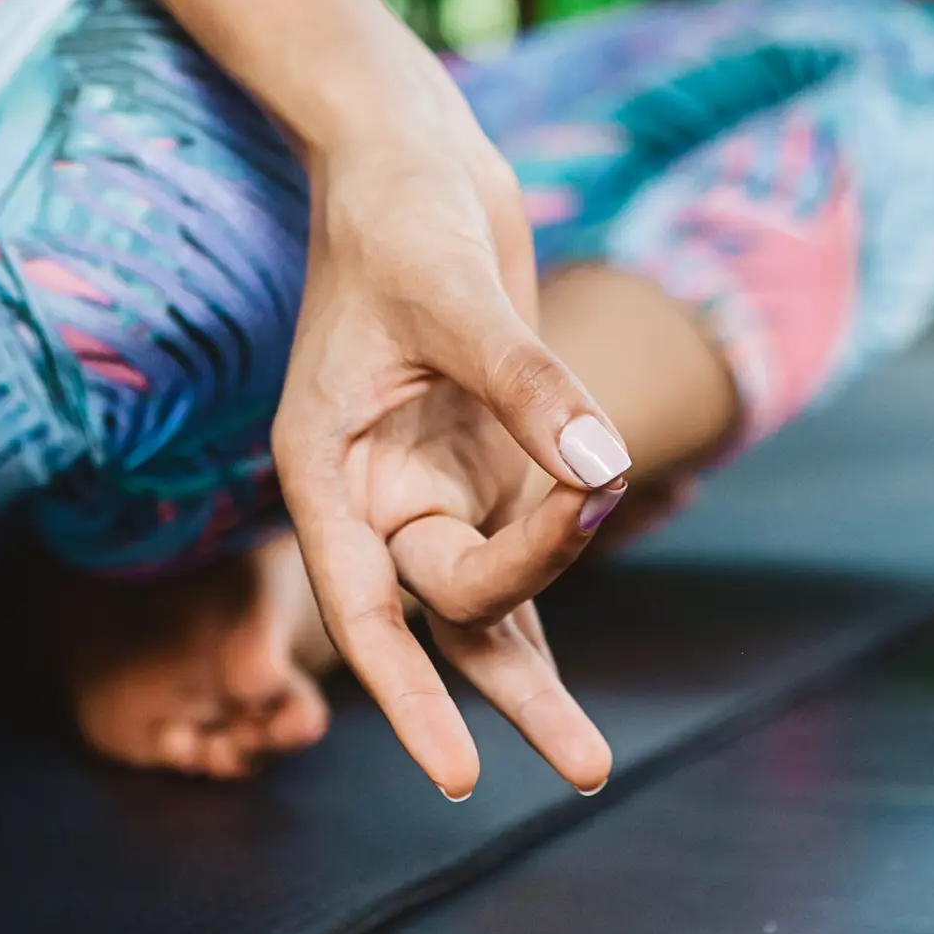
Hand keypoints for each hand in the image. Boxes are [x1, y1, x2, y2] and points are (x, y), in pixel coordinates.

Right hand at [271, 110, 631, 799]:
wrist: (414, 159)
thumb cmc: (402, 214)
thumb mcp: (456, 294)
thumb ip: (528, 384)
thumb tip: (604, 466)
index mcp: (328, 468)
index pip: (366, 607)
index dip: (406, 696)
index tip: (458, 774)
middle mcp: (375, 489)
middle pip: (450, 606)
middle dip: (519, 676)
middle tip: (588, 764)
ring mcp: (433, 476)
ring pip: (484, 597)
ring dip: (534, 672)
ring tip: (586, 764)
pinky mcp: (486, 453)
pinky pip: (520, 546)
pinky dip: (553, 586)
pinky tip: (567, 671)